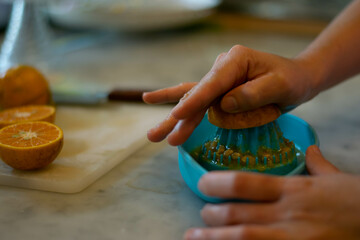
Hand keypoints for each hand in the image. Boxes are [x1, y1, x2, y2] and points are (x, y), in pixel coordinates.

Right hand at [143, 45, 318, 145]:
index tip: (177, 115)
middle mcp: (222, 66)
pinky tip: (164, 110)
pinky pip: (198, 100)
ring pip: (192, 99)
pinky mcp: (220, 90)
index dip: (194, 101)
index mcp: (235, 60)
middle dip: (177, 116)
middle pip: (195, 93)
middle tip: (156, 135)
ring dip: (174, 119)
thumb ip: (252, 94)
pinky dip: (182, 108)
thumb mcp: (279, 86)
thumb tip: (223, 105)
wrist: (297, 78)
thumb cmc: (291, 81)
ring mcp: (219, 78)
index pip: (212, 84)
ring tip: (154, 136)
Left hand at [184, 145, 359, 239]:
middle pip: (236, 212)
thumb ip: (318, 165)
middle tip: (202, 215)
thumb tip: (310, 149)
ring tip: (193, 237)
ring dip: (214, 238)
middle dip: (212, 214)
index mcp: (293, 189)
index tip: (202, 184)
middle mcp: (286, 212)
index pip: (245, 182)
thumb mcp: (337, 180)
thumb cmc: (357, 202)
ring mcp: (291, 236)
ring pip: (242, 235)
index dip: (217, 183)